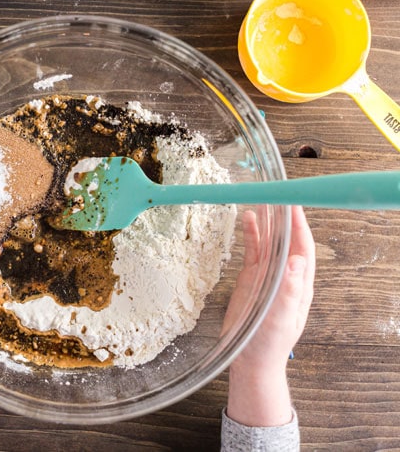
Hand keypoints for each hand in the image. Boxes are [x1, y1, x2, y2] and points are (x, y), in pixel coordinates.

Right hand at [224, 205, 315, 425]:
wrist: (248, 360)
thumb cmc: (268, 344)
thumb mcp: (280, 318)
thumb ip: (289, 291)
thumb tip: (299, 261)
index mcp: (299, 284)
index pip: (304, 248)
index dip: (300, 225)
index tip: (295, 204)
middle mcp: (286, 275)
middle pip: (288, 239)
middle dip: (285, 216)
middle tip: (278, 192)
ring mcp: (268, 275)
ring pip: (271, 241)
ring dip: (268, 221)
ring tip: (263, 199)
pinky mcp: (251, 278)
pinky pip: (254, 250)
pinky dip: (252, 234)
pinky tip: (248, 220)